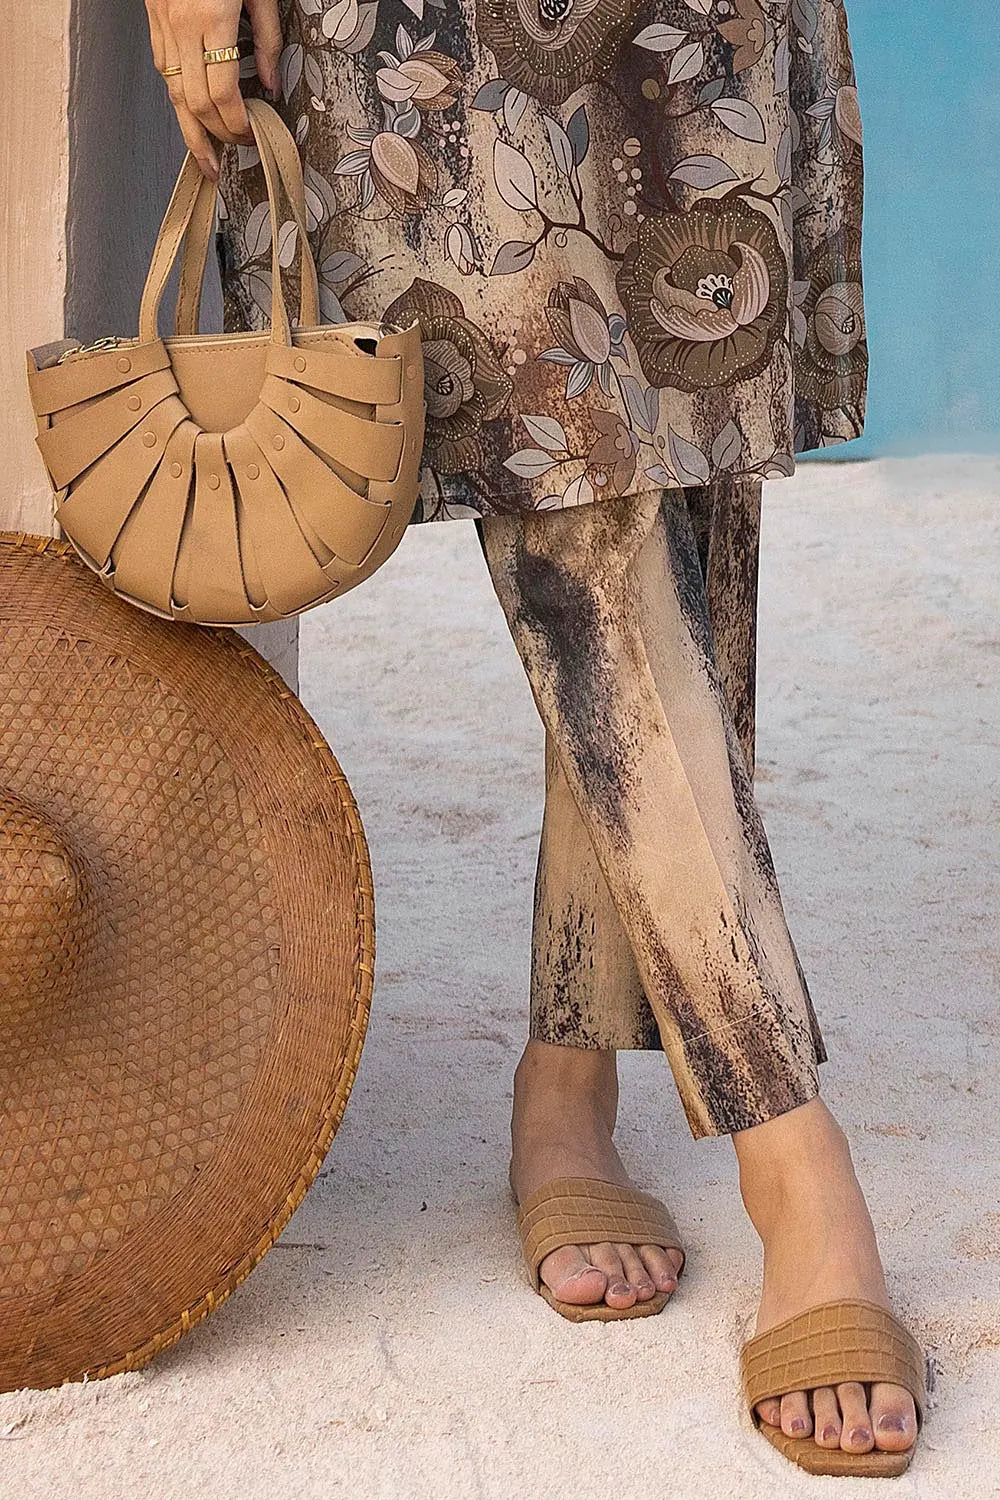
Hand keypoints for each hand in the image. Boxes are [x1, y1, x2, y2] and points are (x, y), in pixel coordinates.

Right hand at [145, 0, 281, 179]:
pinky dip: (179, 97)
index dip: (237, 124)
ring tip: (207, 154)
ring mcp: (163, 24)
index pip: (223, 94)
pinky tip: (191, 114)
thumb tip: (271, 85)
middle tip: (235, 150)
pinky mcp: (153, 20)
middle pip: (195, 103)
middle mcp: (182, 26)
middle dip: (216, 135)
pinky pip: (164, 69)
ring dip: (191, 129)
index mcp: (212, 19)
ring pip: (173, 93)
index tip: (251, 137)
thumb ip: (268, 40)